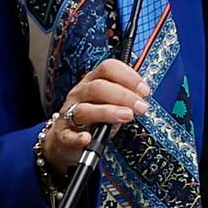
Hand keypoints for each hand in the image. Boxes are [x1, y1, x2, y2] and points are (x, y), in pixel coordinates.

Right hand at [42, 58, 151, 173]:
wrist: (65, 139)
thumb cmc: (92, 119)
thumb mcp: (108, 103)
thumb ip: (124, 99)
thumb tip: (144, 96)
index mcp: (92, 81)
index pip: (108, 68)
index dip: (128, 76)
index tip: (144, 90)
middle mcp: (80, 94)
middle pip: (98, 87)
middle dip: (123, 96)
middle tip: (141, 107)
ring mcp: (69, 113)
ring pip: (84, 109)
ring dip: (108, 112)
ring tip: (127, 116)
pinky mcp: (62, 134)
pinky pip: (68, 135)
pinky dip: (77, 137)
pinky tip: (87, 138)